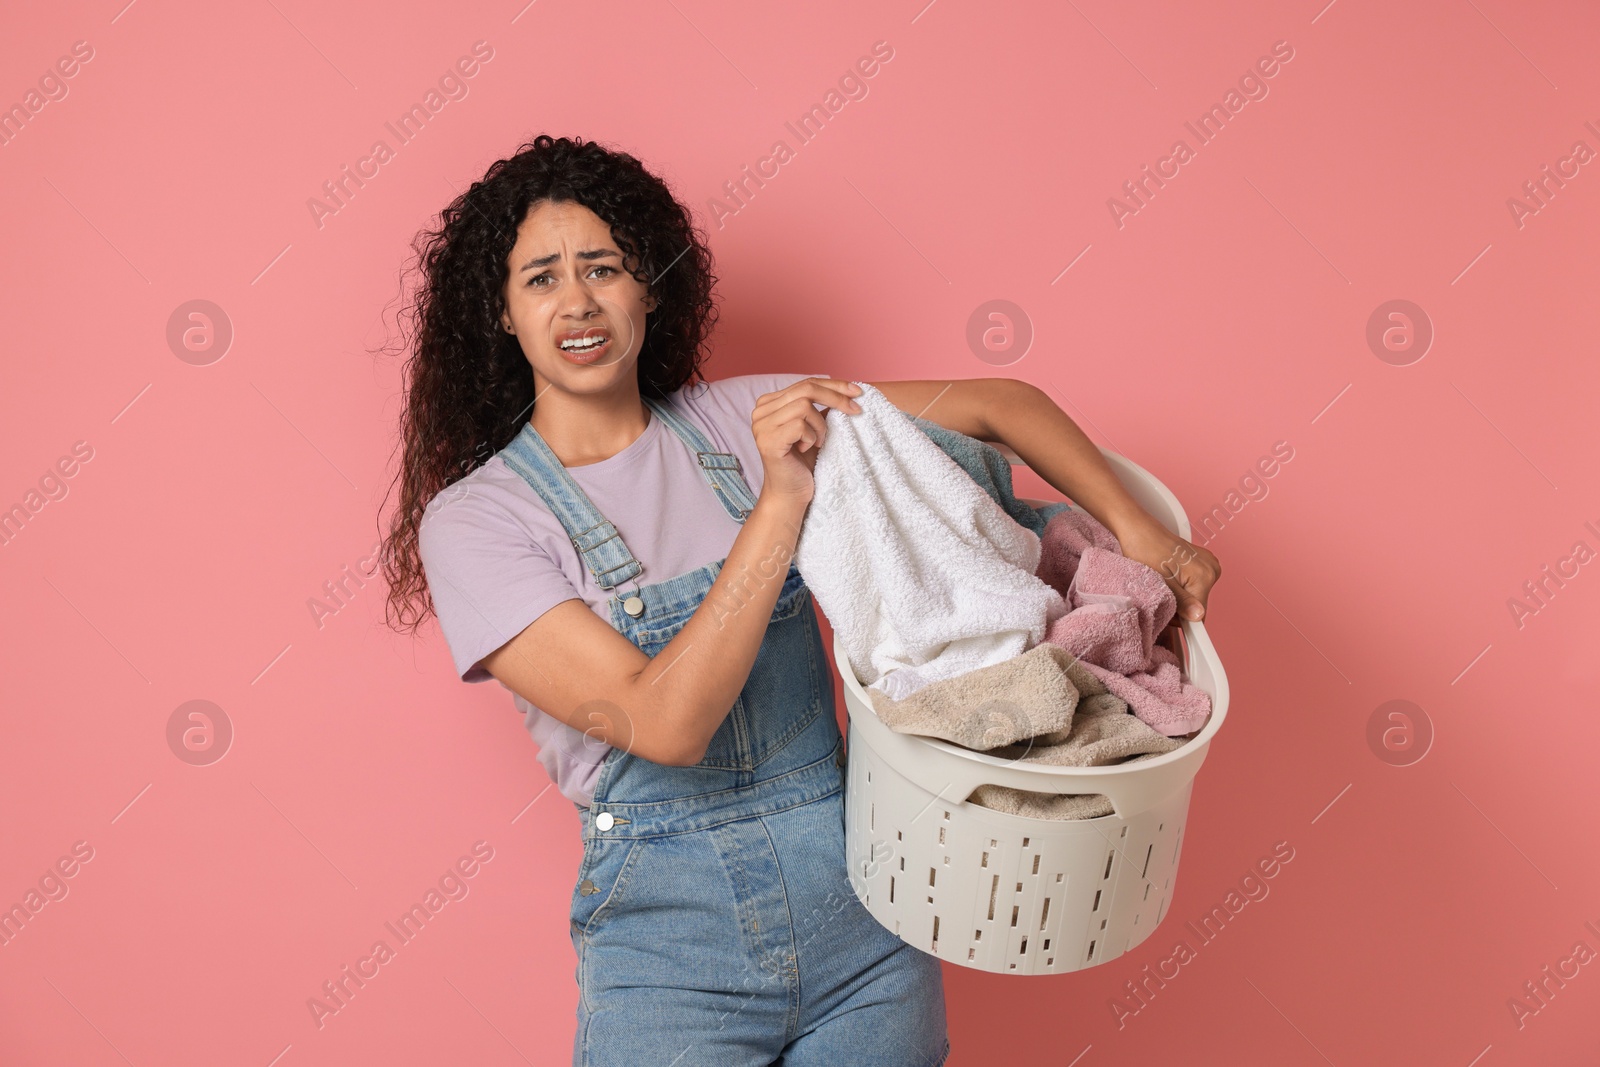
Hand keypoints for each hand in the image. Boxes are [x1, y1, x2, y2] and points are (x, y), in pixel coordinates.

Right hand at [751, 377, 862, 503]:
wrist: (791, 495)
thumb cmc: (802, 463)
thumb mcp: (814, 428)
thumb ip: (820, 407)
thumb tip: (847, 389)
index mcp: (769, 404)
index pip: (805, 383)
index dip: (833, 385)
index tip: (857, 391)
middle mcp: (760, 411)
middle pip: (806, 389)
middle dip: (836, 397)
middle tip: (856, 409)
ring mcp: (762, 425)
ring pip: (805, 406)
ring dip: (820, 426)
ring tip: (818, 443)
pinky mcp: (768, 441)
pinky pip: (801, 425)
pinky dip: (812, 437)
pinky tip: (807, 449)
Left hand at [1114, 516, 1220, 622]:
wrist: (1139, 530)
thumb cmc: (1145, 550)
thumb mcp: (1161, 582)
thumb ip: (1182, 602)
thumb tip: (1198, 617)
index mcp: (1205, 575)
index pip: (1200, 615)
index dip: (1182, 620)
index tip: (1169, 618)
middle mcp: (1212, 569)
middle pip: (1198, 606)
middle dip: (1179, 607)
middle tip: (1160, 595)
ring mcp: (1209, 564)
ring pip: (1195, 597)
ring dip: (1179, 598)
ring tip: (1163, 583)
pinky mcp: (1202, 562)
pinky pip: (1194, 586)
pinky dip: (1181, 587)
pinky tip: (1169, 578)